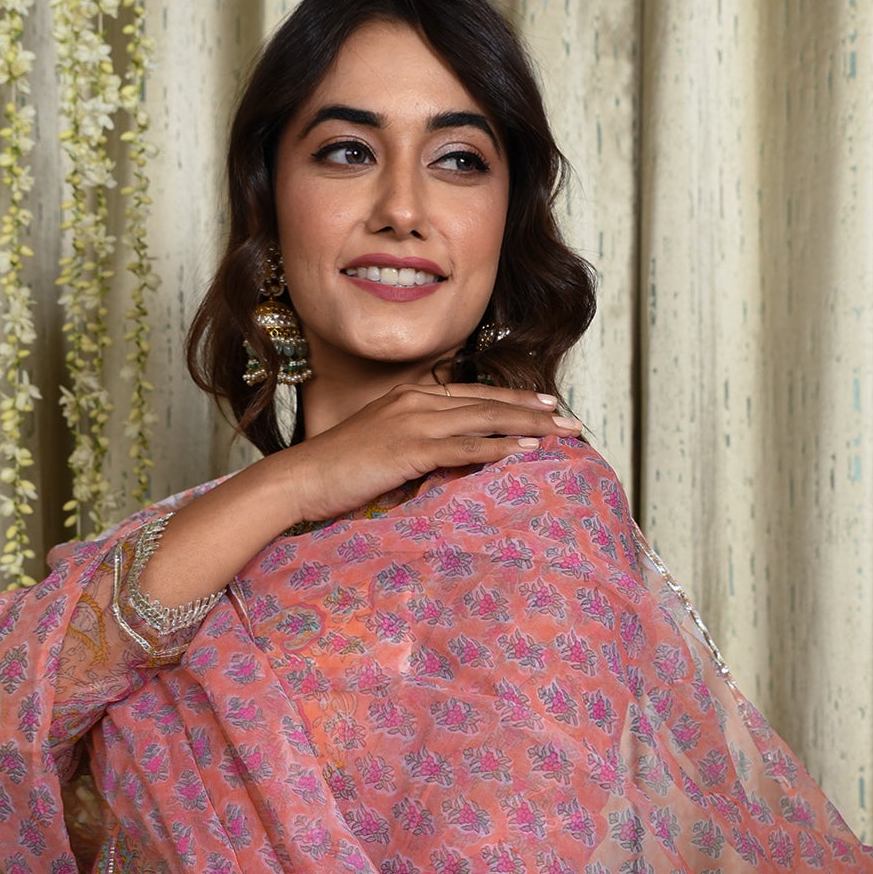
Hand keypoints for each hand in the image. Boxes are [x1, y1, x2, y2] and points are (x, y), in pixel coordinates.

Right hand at [282, 383, 584, 528]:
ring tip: (564, 434)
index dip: (513, 400)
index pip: (473, 395)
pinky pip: (467, 446)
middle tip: (571, 420)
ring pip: (485, 419)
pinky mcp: (410, 447)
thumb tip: (444, 464)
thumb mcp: (381, 452)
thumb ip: (415, 449)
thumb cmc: (336, 473)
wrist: (301, 478)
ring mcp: (414, 421)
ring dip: (529, 426)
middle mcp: (417, 400)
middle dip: (534, 411)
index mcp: (411, 397)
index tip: (547, 405)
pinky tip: (528, 452)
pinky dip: (500, 447)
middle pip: (488, 402)